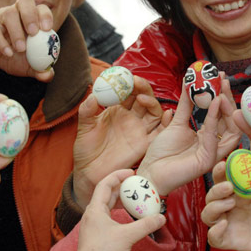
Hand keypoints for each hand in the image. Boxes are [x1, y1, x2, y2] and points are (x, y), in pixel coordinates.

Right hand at [0, 0, 54, 81]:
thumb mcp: (29, 65)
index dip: (45, 15)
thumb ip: (40, 70)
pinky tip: (8, 53)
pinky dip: (1, 42)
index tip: (48, 29)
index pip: (41, 8)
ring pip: (9, 14)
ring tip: (21, 49)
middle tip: (34, 33)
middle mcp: (17, 12)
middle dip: (31, 16)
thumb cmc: (16, 57)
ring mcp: (1, 18)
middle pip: (25, 1)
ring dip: (16, 31)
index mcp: (32, 18)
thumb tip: (48, 75)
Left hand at [71, 169, 166, 250]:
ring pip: (107, 205)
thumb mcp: (127, 237)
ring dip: (120, 199)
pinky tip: (128, 216)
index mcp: (95, 209)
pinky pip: (107, 216)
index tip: (132, 172)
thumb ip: (145, 225)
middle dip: (122, 187)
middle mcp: (92, 214)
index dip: (118, 175)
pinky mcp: (96, 234)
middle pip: (106, 193)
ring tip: (134, 198)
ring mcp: (93, 225)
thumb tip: (161, 217)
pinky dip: (118, 211)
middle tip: (136, 184)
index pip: (105, 184)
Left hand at [73, 76, 170, 207]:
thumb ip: (87, 110)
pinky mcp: (145, 143)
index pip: (128, 92)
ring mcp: (139, 130)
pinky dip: (166, 122)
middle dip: (142, 88)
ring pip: (153, 111)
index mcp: (117, 110)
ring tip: (143, 98)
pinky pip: (159, 131)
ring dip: (152, 101)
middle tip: (136, 82)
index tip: (126, 77)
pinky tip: (167, 114)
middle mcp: (131, 118)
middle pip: (143, 98)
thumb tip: (93, 94)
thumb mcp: (83, 127)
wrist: (89, 172)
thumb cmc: (85, 150)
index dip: (128, 83)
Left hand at [136, 81, 239, 196]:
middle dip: (228, 99)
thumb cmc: (162, 152)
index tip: (220, 78)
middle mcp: (214, 145)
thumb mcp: (176, 122)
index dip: (223, 96)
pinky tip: (213, 103)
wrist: (150, 171)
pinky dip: (213, 118)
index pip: (222, 115)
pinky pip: (214, 136)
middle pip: (230, 121)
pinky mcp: (208, 160)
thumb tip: (189, 82)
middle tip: (223, 81)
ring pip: (229, 129)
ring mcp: (213, 153)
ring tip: (220, 91)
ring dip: (226, 108)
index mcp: (208, 137)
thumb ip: (185, 104)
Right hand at [201, 159, 250, 250]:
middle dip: (216, 189)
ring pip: (208, 214)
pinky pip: (214, 238)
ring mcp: (231, 223)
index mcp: (240, 192)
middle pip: (212, 196)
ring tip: (231, 203)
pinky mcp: (233, 241)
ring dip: (213, 206)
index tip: (224, 164)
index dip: (219, 171)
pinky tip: (224, 224)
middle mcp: (232, 206)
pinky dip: (214, 232)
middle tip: (229, 186)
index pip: (222, 179)